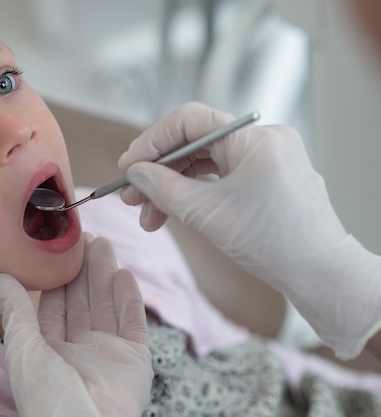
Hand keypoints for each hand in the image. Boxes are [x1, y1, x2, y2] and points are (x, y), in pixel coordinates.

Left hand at [0, 235, 152, 415]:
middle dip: (85, 269)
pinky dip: (130, 298)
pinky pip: (133, 322)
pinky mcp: (135, 358)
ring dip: (106, 275)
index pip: (55, 306)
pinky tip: (124, 274)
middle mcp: (81, 349)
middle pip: (84, 300)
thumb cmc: (46, 395)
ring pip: (108, 305)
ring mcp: (109, 353)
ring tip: (104, 244)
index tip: (60, 250)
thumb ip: (14, 310)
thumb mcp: (22, 348)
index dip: (58, 277)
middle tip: (87, 237)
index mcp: (51, 350)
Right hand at [118, 102, 380, 359]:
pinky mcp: (266, 179)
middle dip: (158, 173)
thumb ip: (164, 188)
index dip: (152, 141)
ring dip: (173, 189)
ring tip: (149, 217)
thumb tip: (134, 173)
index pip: (190, 121)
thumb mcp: (207, 214)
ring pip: (205, 164)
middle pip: (194, 144)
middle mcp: (263, 141)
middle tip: (130, 196)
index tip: (128, 166)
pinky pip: (220, 178)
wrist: (319, 276)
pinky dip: (195, 195)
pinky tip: (174, 213)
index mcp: (254, 139)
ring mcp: (267, 160)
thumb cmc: (277, 244)